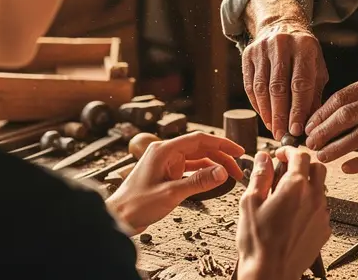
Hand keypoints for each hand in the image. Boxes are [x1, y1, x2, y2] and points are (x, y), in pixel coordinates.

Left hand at [105, 132, 244, 233]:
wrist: (118, 218)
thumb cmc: (136, 205)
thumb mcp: (171, 193)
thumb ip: (198, 182)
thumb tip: (222, 172)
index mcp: (164, 150)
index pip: (199, 140)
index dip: (222, 144)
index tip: (239, 151)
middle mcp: (165, 153)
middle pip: (200, 148)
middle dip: (221, 157)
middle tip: (239, 169)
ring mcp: (166, 163)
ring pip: (197, 159)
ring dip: (214, 166)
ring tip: (230, 176)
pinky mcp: (166, 173)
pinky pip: (190, 169)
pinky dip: (203, 173)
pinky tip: (214, 180)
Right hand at [236, 148, 330, 279]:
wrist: (271, 273)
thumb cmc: (258, 242)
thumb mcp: (250, 202)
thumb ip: (260, 176)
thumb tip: (263, 158)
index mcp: (295, 187)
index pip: (300, 155)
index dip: (289, 151)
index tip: (280, 154)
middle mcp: (313, 198)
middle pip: (318, 168)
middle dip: (302, 164)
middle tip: (286, 171)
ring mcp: (321, 215)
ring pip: (321, 188)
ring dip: (307, 185)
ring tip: (286, 197)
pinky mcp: (324, 230)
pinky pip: (321, 208)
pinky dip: (310, 205)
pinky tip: (293, 215)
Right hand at [243, 20, 328, 139]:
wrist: (281, 26)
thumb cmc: (304, 54)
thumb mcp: (317, 68)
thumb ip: (314, 94)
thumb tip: (309, 124)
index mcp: (304, 48)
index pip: (300, 84)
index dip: (298, 110)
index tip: (296, 130)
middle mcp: (282, 45)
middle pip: (278, 87)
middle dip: (280, 115)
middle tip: (282, 135)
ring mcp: (262, 48)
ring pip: (261, 87)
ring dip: (267, 112)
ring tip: (273, 129)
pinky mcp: (248, 54)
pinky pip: (250, 84)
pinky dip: (256, 104)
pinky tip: (264, 116)